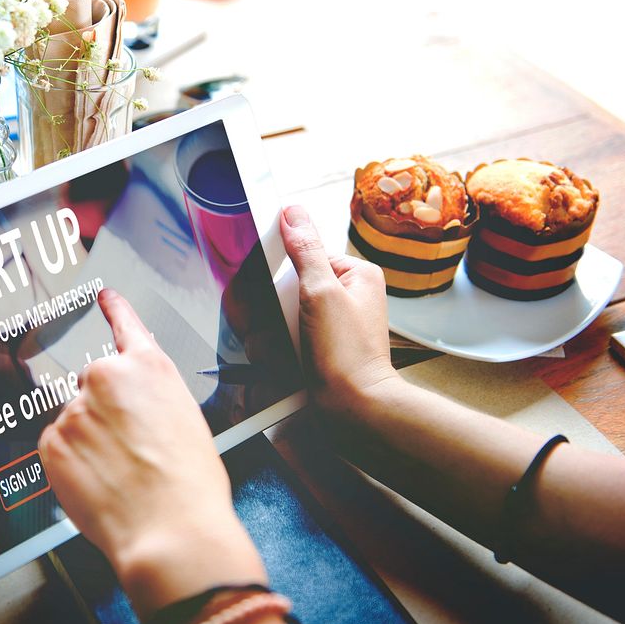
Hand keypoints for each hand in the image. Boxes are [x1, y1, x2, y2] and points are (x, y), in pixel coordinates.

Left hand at [39, 289, 265, 613]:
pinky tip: (99, 483)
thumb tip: (139, 411)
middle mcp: (107, 377)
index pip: (126, 326)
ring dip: (89, 443)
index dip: (114, 309)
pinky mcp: (52, 441)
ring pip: (76, 421)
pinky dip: (72, 465)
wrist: (171, 530)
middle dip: (103, 413)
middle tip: (129, 450)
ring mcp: (75, 408)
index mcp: (149, 368)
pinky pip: (58, 448)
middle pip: (93, 386)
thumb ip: (155, 400)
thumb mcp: (187, 421)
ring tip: (120, 474)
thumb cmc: (190, 485)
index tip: (104, 297)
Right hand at [280, 205, 397, 415]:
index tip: (269, 289)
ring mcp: (328, 322)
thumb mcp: (322, 293)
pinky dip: (277, 348)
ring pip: (279, 313)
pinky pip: (283, 336)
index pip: (300, 255)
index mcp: (354, 274)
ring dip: (271, 333)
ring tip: (288, 350)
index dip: (278, 272)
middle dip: (273, 310)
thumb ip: (304, 250)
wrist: (354, 410)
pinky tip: (287, 360)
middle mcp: (344, 295)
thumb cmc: (348, 356)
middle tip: (284, 327)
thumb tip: (292, 213)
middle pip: (285, 285)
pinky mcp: (316, 345)